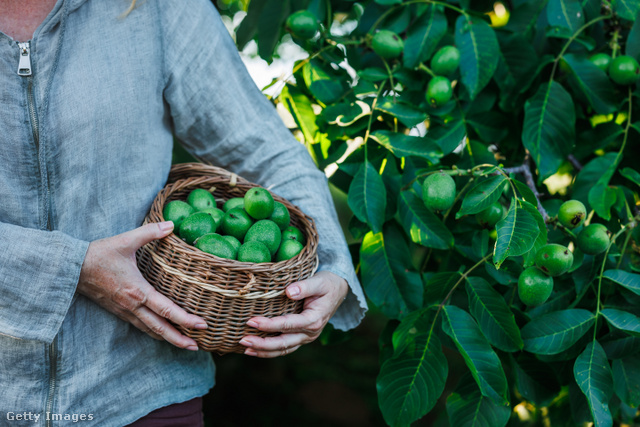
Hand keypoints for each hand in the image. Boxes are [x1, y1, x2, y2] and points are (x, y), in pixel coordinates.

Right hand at [77, 221, 207, 349]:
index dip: (185, 320)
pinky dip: (154, 332)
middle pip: (160, 328)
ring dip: (168, 339)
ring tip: (185, 345)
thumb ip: (151, 232)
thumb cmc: (100, 254)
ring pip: (150, 330)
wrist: (71, 268)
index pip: (166, 310)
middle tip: (198, 347)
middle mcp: (132, 305)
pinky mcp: (118, 311)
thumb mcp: (127, 240)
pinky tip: (162, 334)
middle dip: (180, 339)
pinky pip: (140, 326)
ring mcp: (124, 310)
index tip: (202, 325)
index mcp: (137, 290)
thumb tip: (171, 225)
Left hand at [239, 270, 348, 357]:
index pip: (289, 325)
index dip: (270, 325)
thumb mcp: (319, 281)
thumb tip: (288, 291)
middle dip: (262, 343)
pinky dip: (269, 351)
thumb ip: (304, 286)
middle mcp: (310, 333)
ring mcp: (306, 337)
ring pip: (283, 349)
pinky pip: (285, 348)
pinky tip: (254, 350)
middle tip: (243, 340)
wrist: (337, 291)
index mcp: (314, 319)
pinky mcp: (301, 338)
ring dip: (264, 351)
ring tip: (245, 349)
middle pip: (284, 343)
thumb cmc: (327, 284)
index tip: (251, 321)